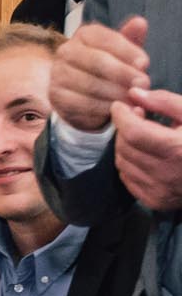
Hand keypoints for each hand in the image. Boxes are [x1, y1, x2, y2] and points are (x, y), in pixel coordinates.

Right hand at [51, 17, 149, 131]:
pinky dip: (103, 109)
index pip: (108, 39)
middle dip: (125, 75)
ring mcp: (58, 74)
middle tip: (142, 85)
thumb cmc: (109, 70)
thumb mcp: (123, 53)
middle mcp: (66, 51)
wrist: (85, 95)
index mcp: (85, 35)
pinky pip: (81, 104)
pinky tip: (116, 109)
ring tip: (133, 100)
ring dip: (116, 94)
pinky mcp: (56, 97)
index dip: (129, 52)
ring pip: (91, 84)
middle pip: (99, 61)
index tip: (145, 64)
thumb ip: (132, 39)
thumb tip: (140, 23)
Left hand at [112, 86, 181, 211]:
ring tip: (142, 135)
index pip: (133, 132)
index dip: (121, 116)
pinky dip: (130, 164)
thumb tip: (134, 94)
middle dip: (124, 129)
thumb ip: (165, 102)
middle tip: (136, 117)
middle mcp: (166, 173)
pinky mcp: (156, 201)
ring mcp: (159, 190)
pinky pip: (128, 179)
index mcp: (178, 149)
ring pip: (122, 163)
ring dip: (126, 146)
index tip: (120, 105)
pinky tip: (145, 154)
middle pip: (125, 147)